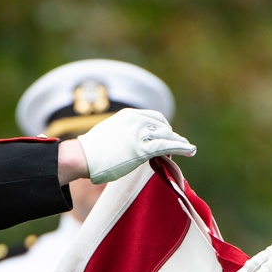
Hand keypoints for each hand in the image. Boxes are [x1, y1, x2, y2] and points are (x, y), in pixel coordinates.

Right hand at [75, 108, 195, 183]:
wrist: (81, 156)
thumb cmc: (90, 151)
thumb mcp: (108, 133)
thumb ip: (122, 134)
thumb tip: (127, 144)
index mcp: (128, 115)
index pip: (153, 117)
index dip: (162, 127)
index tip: (165, 136)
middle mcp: (136, 120)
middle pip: (162, 126)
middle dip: (170, 136)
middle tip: (177, 146)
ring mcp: (139, 134)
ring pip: (166, 136)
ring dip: (178, 143)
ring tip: (187, 149)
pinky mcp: (142, 149)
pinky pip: (167, 146)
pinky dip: (181, 147)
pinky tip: (190, 150)